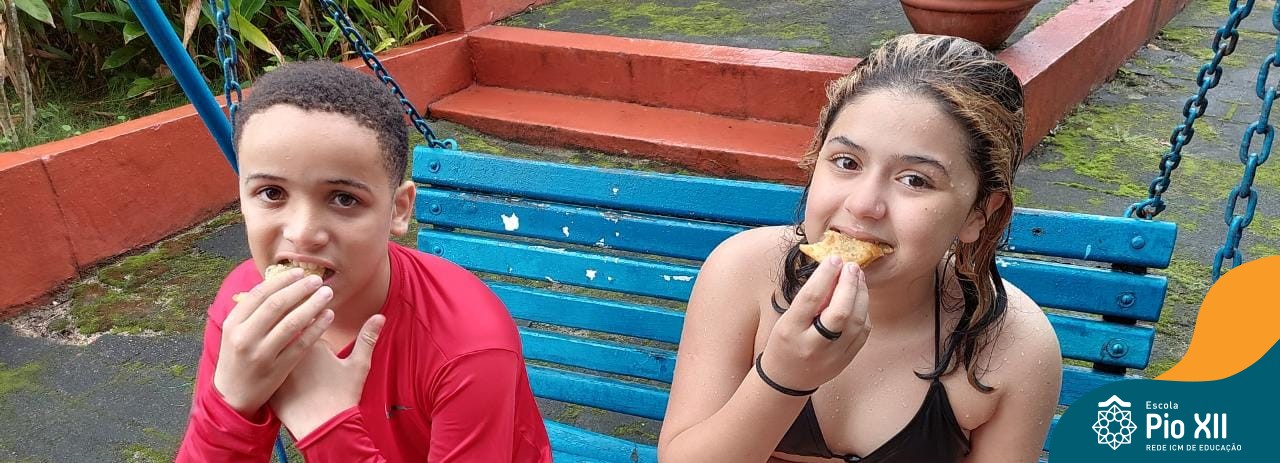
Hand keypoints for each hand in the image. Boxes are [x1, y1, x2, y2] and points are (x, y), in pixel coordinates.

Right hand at [213, 269, 334, 417]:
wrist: (232, 397)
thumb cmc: (237, 358)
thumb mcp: (234, 333)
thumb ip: (251, 312)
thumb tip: (277, 284)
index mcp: (233, 324)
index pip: (259, 294)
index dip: (281, 281)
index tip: (299, 272)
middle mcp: (245, 338)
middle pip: (276, 305)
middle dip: (299, 289)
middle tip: (317, 280)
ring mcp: (261, 355)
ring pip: (291, 324)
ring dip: (312, 305)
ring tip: (327, 294)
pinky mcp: (277, 369)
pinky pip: (302, 344)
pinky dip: (317, 328)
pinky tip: (328, 316)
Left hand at [270, 314, 384, 438]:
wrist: (323, 429)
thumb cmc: (342, 396)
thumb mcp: (359, 365)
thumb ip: (367, 337)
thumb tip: (379, 316)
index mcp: (311, 341)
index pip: (306, 322)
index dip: (312, 325)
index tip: (317, 332)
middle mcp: (289, 352)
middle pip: (287, 333)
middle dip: (294, 336)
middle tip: (308, 357)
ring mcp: (274, 367)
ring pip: (274, 351)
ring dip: (279, 352)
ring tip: (298, 371)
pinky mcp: (266, 383)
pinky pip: (265, 370)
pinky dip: (271, 371)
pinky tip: (282, 382)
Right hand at [759, 255, 870, 390]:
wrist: (788, 379)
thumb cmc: (785, 342)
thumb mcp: (787, 319)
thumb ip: (809, 299)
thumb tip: (833, 272)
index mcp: (791, 331)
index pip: (811, 298)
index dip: (825, 276)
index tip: (834, 259)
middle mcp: (813, 345)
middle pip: (839, 312)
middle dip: (849, 285)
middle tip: (852, 266)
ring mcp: (832, 356)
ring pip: (856, 322)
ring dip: (861, 295)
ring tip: (858, 277)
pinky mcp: (846, 360)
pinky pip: (863, 332)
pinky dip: (864, 312)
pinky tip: (860, 299)